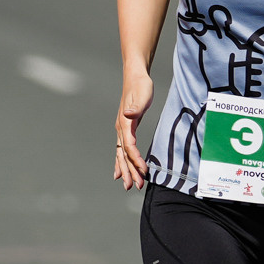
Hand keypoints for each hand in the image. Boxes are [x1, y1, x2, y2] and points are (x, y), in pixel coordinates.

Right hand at [113, 68, 153, 189]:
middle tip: (134, 187)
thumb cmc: (141, 85)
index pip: (129, 146)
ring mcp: (121, 130)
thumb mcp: (142, 95)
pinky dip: (120, 162)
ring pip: (121, 155)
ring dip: (125, 170)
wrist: (135, 76)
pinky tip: (120, 173)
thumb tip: (128, 114)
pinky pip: (121, 150)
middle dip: (129, 171)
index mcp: (124, 123)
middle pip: (123, 155)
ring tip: (129, 185)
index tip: (144, 171)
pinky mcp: (125, 129)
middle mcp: (120, 128)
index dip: (135, 160)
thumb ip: (135, 107)